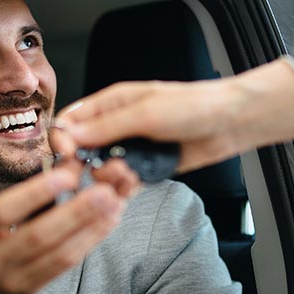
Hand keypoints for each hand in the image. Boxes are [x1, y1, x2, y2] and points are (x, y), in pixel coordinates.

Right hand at [0, 143, 127, 293]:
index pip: (4, 213)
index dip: (35, 195)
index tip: (64, 175)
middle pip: (39, 236)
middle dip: (76, 213)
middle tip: (105, 190)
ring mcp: (11, 280)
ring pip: (57, 255)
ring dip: (90, 230)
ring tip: (114, 204)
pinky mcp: (26, 292)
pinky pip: (60, 269)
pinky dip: (85, 246)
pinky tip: (104, 226)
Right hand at [55, 60, 293, 173]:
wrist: (230, 122)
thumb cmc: (193, 106)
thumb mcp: (145, 112)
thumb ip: (106, 126)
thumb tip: (68, 134)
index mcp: (111, 104)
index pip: (70, 121)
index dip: (63, 140)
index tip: (69, 157)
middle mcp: (117, 126)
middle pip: (82, 150)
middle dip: (86, 165)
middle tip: (103, 172)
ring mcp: (132, 148)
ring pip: (102, 171)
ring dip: (110, 179)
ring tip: (130, 176)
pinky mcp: (147, 168)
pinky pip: (124, 184)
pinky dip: (124, 189)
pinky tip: (133, 187)